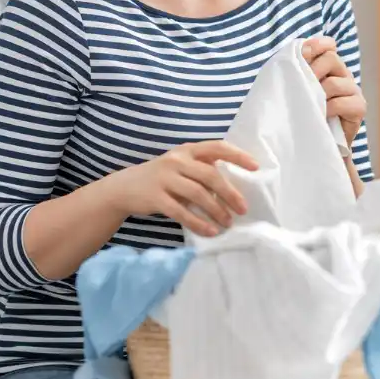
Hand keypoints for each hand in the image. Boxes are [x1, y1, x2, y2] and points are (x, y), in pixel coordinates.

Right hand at [110, 141, 258, 237]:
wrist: (123, 188)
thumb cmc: (160, 178)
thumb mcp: (179, 166)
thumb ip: (201, 169)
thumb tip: (232, 186)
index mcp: (186, 150)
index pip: (217, 147)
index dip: (237, 156)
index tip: (255, 167)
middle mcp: (176, 161)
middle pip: (210, 175)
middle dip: (230, 193)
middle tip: (243, 209)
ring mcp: (164, 178)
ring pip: (198, 194)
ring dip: (216, 210)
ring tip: (228, 223)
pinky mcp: (155, 197)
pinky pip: (181, 212)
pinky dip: (198, 223)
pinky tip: (210, 231)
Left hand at [303, 36, 365, 144]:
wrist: (316, 144)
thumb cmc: (303, 114)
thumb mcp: (296, 89)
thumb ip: (297, 71)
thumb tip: (296, 54)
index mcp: (329, 66)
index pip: (328, 45)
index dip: (316, 45)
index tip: (302, 54)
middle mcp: (343, 75)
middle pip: (331, 59)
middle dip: (312, 70)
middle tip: (301, 86)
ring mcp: (353, 90)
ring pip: (335, 83)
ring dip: (318, 94)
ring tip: (309, 106)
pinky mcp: (359, 107)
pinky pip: (343, 102)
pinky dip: (328, 109)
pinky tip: (321, 116)